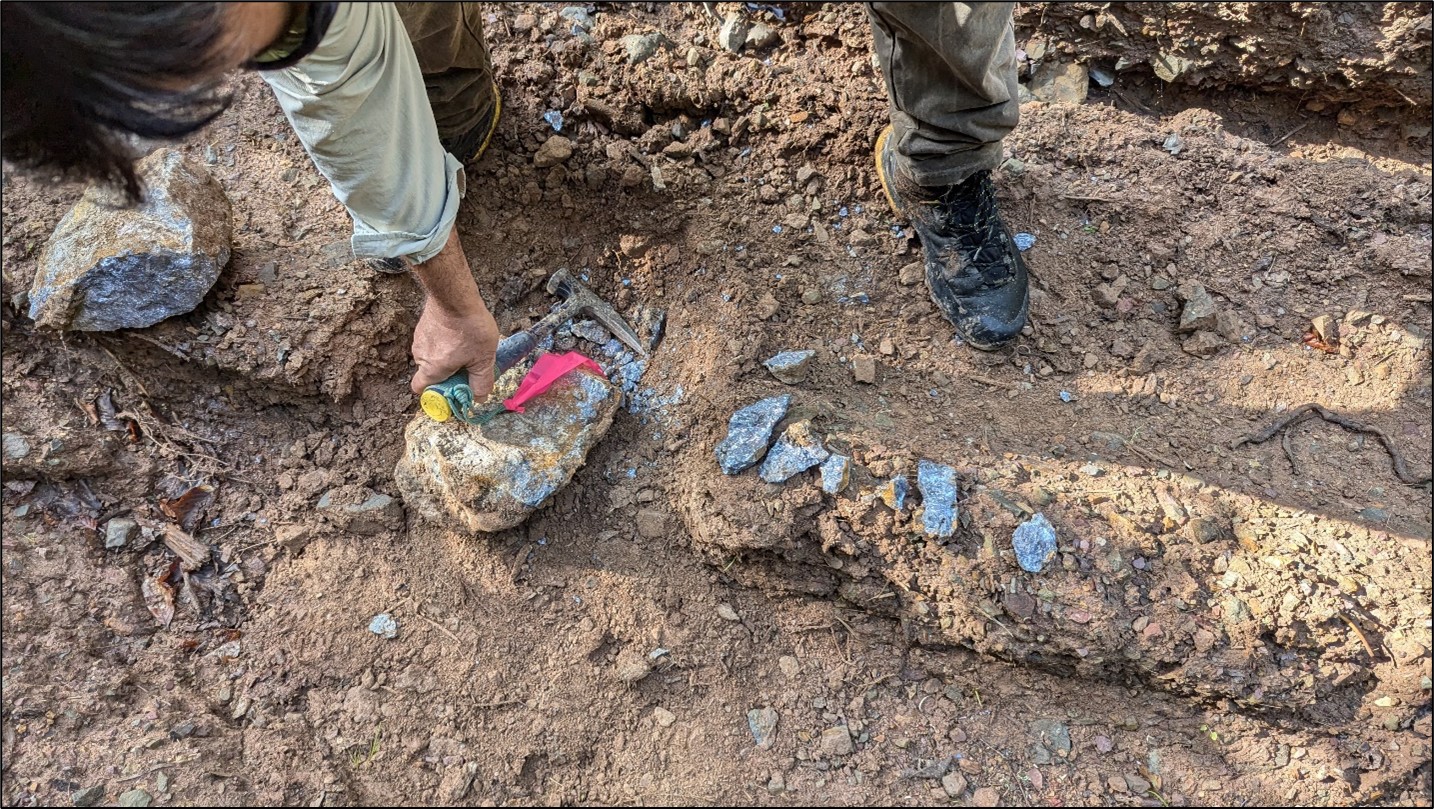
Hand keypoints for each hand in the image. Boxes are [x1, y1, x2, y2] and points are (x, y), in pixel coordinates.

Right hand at [406, 230, 498, 397]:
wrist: (456, 295)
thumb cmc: (469, 328)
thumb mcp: (483, 360)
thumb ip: (481, 382)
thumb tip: (479, 398)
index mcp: (431, 369)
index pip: (421, 389)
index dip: (435, 393)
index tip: (453, 389)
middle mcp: (420, 355)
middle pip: (430, 373)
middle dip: (448, 373)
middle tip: (468, 366)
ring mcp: (420, 338)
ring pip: (432, 355)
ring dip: (447, 355)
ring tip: (467, 346)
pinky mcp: (424, 325)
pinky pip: (434, 340)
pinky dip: (445, 341)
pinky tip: (461, 333)